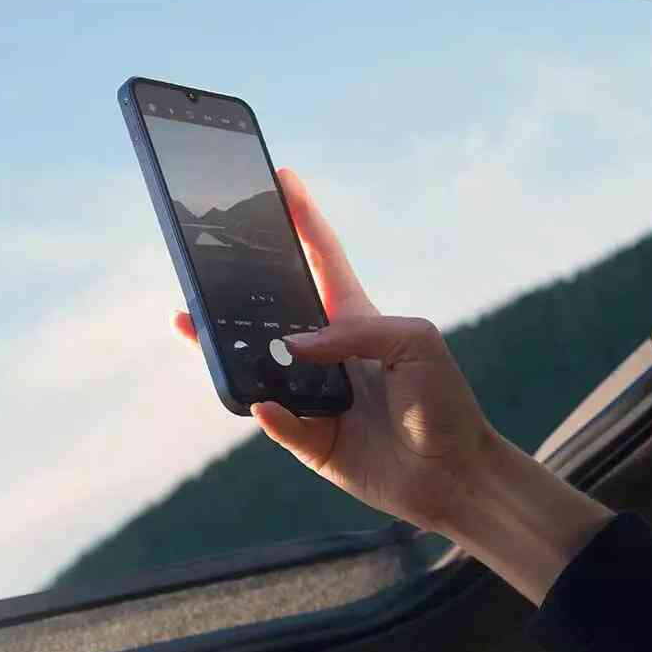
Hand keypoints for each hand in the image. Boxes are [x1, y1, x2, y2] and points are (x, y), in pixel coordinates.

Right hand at [175, 168, 498, 534]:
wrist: (455, 474)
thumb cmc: (444, 402)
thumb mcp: (414, 342)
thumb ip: (355, 333)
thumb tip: (293, 347)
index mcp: (357, 320)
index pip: (323, 259)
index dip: (302, 219)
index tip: (282, 178)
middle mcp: (328, 355)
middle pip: (271, 313)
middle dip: (234, 288)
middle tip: (200, 264)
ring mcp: (315, 397)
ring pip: (258, 368)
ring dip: (228, 349)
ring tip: (196, 326)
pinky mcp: (311, 440)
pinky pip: (277, 422)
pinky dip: (270, 413)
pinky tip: (263, 402)